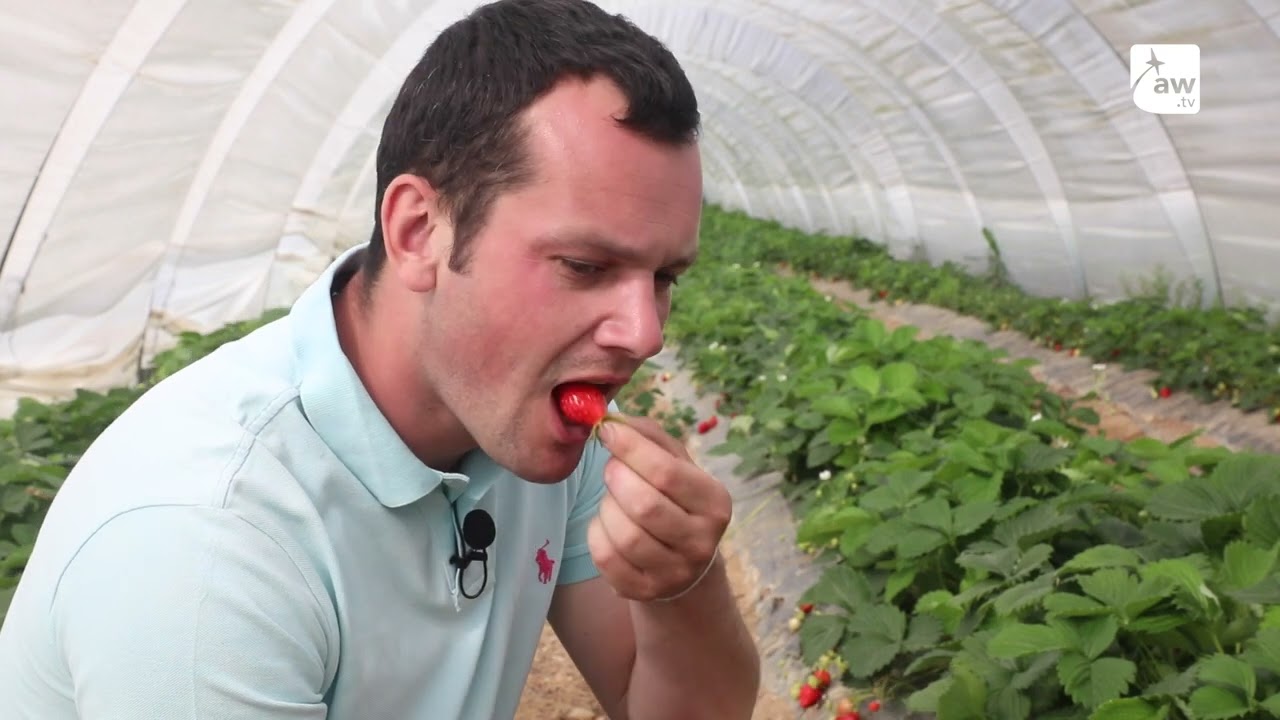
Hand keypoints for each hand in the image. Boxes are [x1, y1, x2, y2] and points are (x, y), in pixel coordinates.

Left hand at [587, 416, 731, 601]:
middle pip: (645, 506)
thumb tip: (614, 420)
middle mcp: (702, 542)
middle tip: (610, 468)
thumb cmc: (674, 499)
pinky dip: (597, 534)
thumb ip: (649, 436)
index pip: (668, 473)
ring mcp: (675, 572)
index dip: (630, 448)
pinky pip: (606, 558)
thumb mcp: (675, 464)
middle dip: (617, 479)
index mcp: (715, 502)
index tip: (606, 430)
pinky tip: (607, 524)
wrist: (682, 561)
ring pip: (624, 535)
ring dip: (607, 508)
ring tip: (612, 498)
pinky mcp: (645, 591)